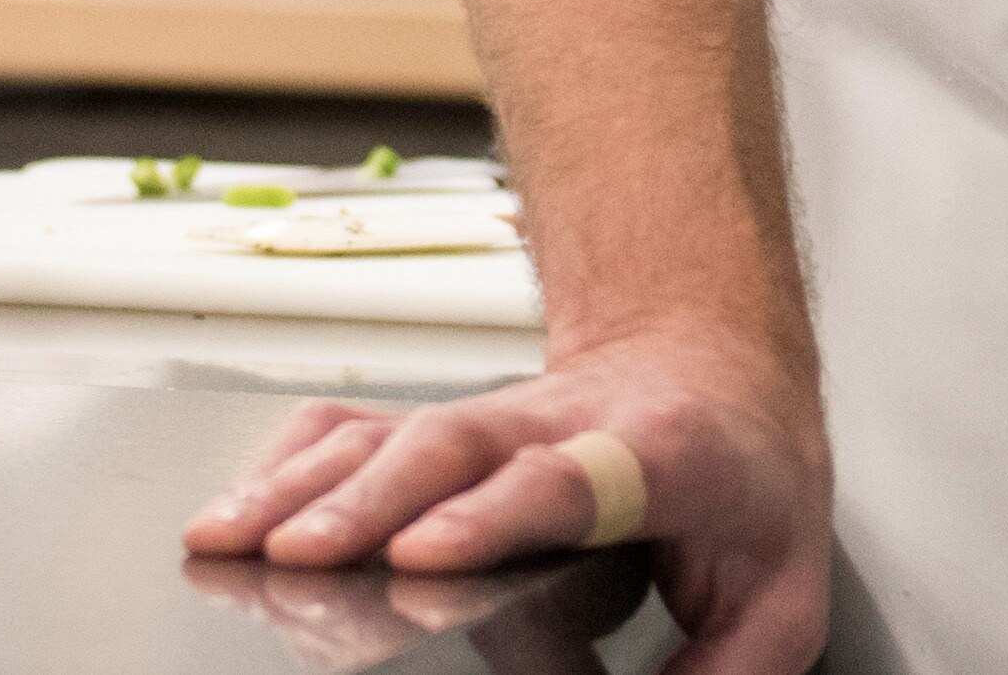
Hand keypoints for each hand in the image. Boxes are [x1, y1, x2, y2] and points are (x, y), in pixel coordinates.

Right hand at [180, 328, 829, 674]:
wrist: (709, 364)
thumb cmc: (741, 478)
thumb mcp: (781, 591)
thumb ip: (725, 674)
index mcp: (655, 456)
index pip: (563, 481)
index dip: (491, 514)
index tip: (425, 553)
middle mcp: (554, 424)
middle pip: (446, 449)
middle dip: (363, 502)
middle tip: (296, 557)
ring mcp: (487, 418)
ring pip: (382, 434)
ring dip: (298, 486)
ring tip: (227, 540)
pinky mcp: (437, 426)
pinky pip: (349, 429)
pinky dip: (283, 464)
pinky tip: (234, 508)